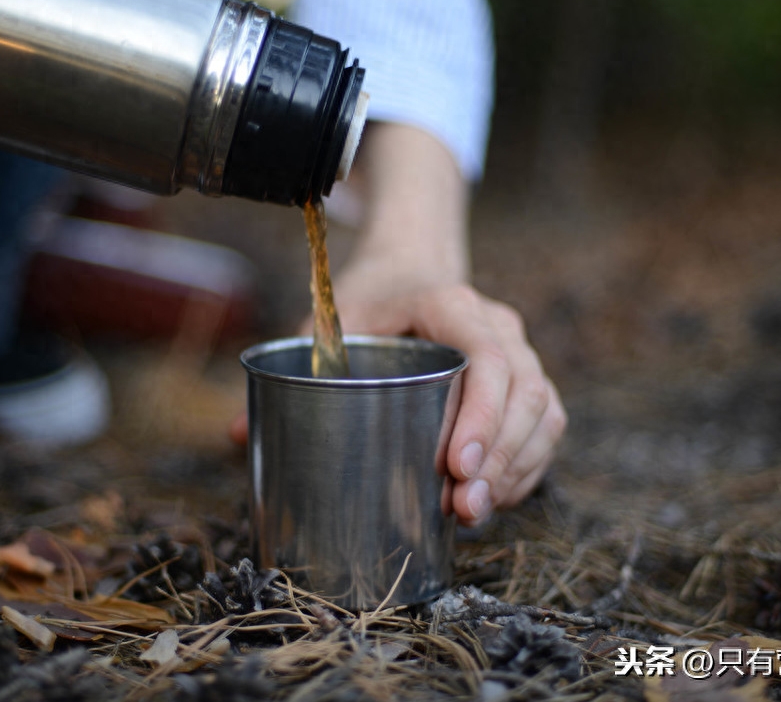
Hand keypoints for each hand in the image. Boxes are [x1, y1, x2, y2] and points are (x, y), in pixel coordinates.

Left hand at [229, 122, 565, 525]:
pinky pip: (546, 424)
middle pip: (523, 392)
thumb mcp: (325, 321)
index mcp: (449, 302)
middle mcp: (497, 323)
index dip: (481, 412)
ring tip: (473, 513)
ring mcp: (519, 350)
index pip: (487, 354)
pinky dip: (528, 466)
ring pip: (541, 412)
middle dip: (499, 457)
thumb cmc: (365, 298)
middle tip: (462, 507)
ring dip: (516, 469)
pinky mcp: (526, 379)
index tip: (456, 467)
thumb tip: (235, 435)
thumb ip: (289, 372)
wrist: (409, 268)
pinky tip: (495, 498)